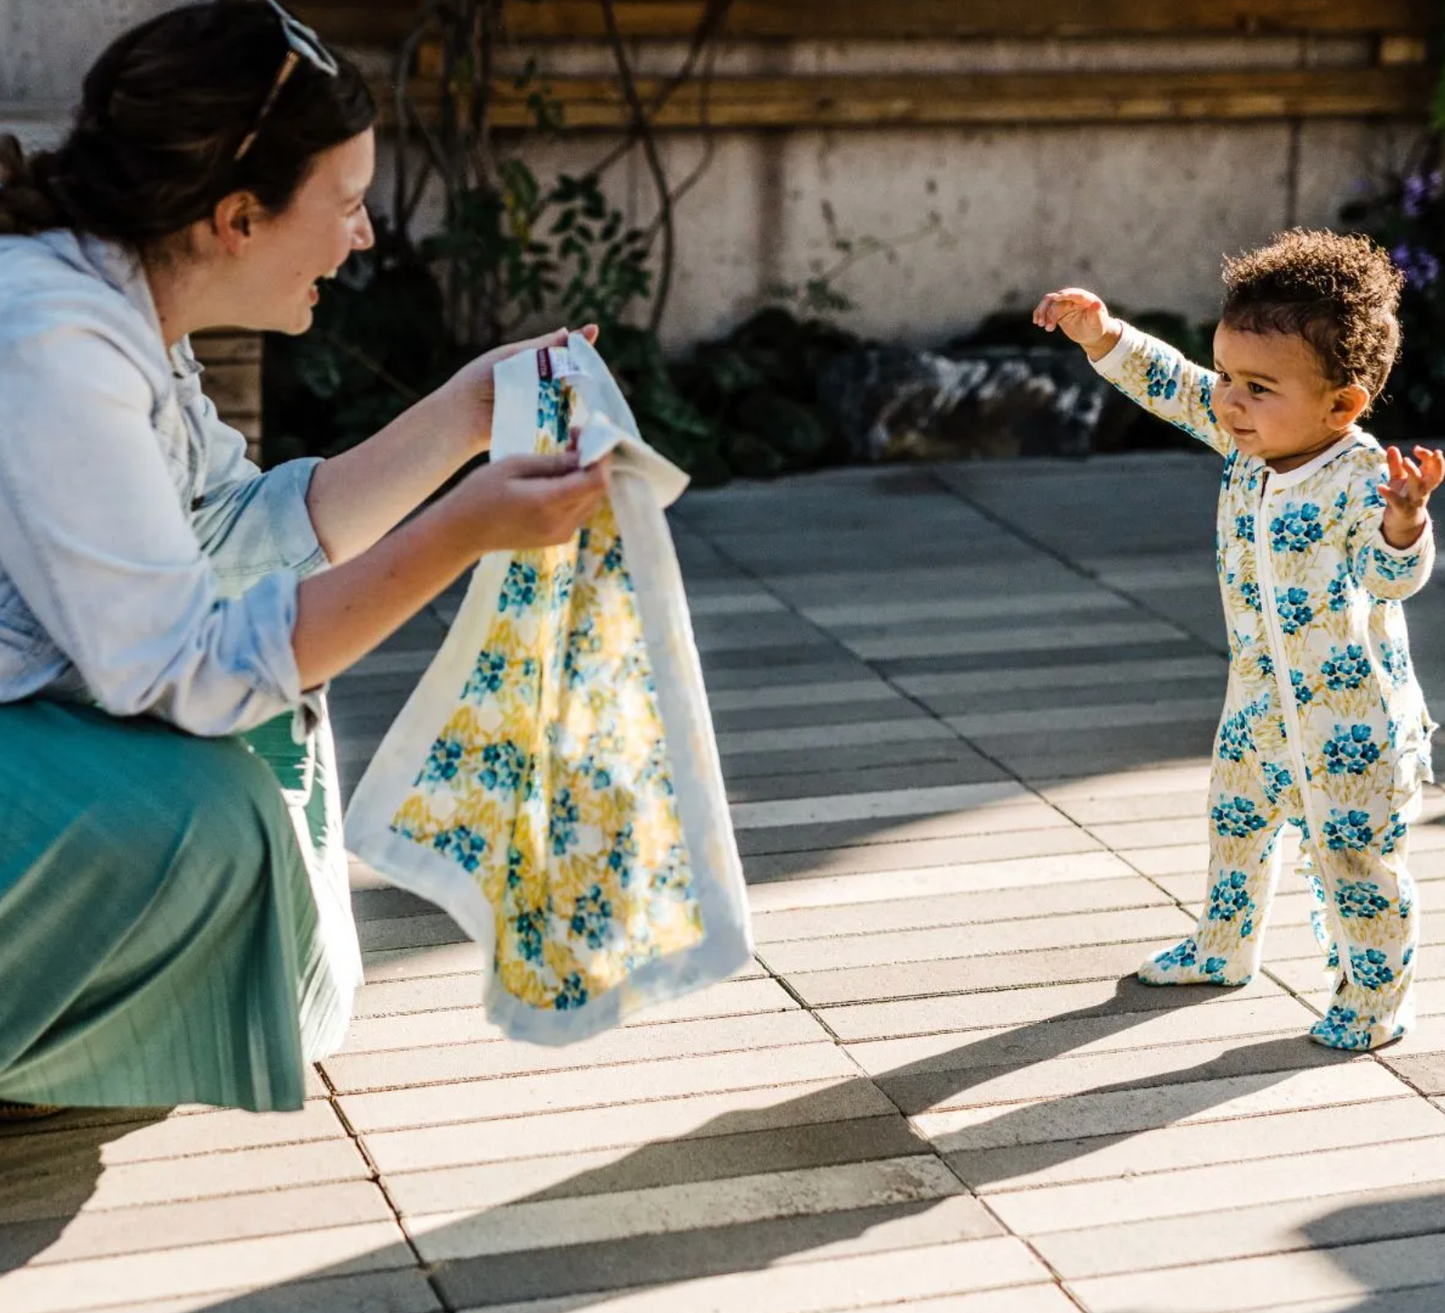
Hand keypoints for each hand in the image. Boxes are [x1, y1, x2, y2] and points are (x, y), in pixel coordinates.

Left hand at [442, 323, 600, 456]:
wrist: (463, 415)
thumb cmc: (481, 379)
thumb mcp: (513, 356)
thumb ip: (541, 348)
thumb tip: (568, 332)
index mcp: (536, 366)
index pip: (565, 355)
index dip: (580, 346)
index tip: (594, 333)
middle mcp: (543, 387)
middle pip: (573, 379)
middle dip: (586, 374)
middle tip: (598, 369)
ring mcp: (544, 410)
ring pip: (571, 402)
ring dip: (583, 399)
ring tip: (596, 391)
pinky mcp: (541, 431)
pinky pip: (561, 426)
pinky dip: (572, 423)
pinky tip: (586, 415)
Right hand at [454, 451, 610, 554]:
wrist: (463, 531)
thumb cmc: (480, 492)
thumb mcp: (513, 466)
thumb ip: (552, 462)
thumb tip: (584, 454)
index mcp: (548, 503)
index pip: (596, 481)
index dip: (601, 456)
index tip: (588, 435)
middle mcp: (560, 523)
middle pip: (598, 489)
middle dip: (594, 461)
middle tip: (575, 438)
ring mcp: (561, 534)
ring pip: (592, 499)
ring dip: (586, 475)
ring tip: (566, 454)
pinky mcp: (558, 537)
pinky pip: (580, 509)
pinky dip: (578, 490)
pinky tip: (560, 476)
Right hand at [1032, 288, 1121, 360]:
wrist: (1091, 333)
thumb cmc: (1097, 327)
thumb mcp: (1098, 322)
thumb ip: (1096, 313)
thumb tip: (1097, 304)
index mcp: (1084, 298)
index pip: (1074, 294)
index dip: (1065, 295)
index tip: (1056, 297)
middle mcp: (1072, 298)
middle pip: (1057, 298)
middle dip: (1048, 309)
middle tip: (1043, 323)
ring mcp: (1064, 303)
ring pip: (1049, 303)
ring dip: (1043, 313)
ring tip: (1041, 325)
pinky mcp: (1057, 310)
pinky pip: (1046, 309)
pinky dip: (1040, 314)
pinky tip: (1037, 322)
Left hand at [1379, 444, 1443, 548]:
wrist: (1401, 522)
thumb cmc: (1402, 496)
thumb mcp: (1398, 480)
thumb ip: (1395, 464)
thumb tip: (1392, 447)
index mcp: (1424, 481)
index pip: (1433, 466)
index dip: (1429, 456)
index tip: (1416, 448)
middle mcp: (1423, 490)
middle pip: (1434, 476)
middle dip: (1434, 463)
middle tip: (1424, 451)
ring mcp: (1414, 500)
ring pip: (1419, 487)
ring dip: (1414, 473)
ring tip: (1405, 461)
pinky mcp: (1402, 510)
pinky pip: (1397, 502)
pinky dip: (1389, 494)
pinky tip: (1379, 486)